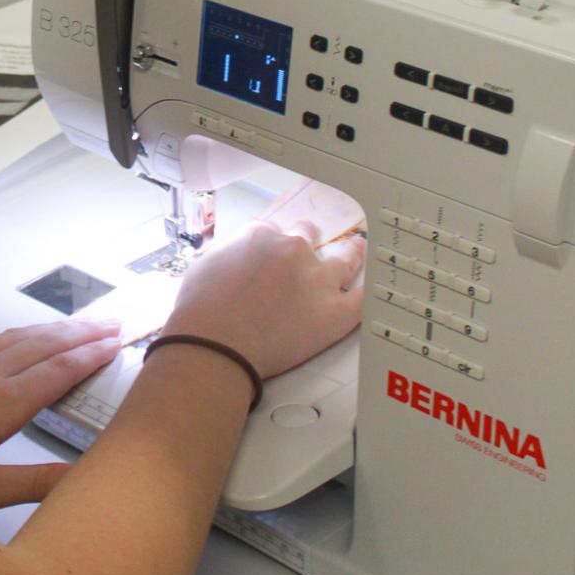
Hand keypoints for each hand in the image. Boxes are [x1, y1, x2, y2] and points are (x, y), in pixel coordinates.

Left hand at [0, 319, 122, 511]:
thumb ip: (33, 483)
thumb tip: (80, 477)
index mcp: (2, 402)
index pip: (60, 370)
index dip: (93, 355)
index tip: (119, 343)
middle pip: (45, 344)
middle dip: (82, 332)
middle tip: (112, 322)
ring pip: (19, 337)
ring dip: (54, 328)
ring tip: (79, 325)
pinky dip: (21, 333)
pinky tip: (22, 337)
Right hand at [162, 220, 365, 378]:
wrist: (215, 346)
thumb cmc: (201, 313)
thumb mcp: (203, 265)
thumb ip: (228, 253)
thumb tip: (235, 256)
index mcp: (260, 235)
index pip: (275, 229)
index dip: (274, 243)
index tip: (275, 253)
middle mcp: (293, 250)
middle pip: (309, 236)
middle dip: (308, 241)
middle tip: (309, 248)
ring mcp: (318, 280)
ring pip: (345, 258)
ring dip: (352, 252)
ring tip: (357, 250)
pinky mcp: (335, 312)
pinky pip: (363, 299)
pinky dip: (370, 293)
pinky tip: (374, 290)